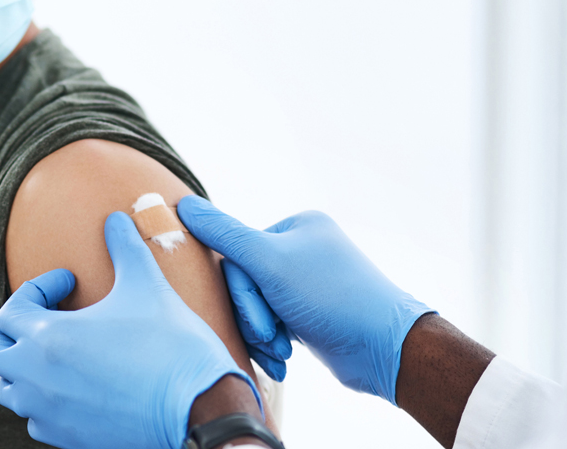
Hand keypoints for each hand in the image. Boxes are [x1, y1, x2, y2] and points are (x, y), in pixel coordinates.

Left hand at [0, 212, 260, 448]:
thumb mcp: (147, 284)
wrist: (200, 410)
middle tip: (46, 313)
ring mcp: (50, 413)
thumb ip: (124, 246)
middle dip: (11, 326)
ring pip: (9, 389)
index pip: (11, 307)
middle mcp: (36, 380)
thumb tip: (116, 217)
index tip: (69, 281)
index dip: (39, 286)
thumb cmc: (171, 346)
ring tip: (58, 348)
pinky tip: (76, 382)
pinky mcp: (68, 439)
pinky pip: (35, 419)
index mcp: (47, 339)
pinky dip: (43, 398)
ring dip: (22, 365)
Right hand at [178, 196, 434, 404]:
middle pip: (246, 283)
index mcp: (297, 227)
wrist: (383, 349)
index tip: (264, 317)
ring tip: (282, 353)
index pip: (239, 253)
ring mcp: (307, 284)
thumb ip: (223, 234)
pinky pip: (272, 325)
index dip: (243, 292)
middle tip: (273, 339)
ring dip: (263, 335)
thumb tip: (183, 204)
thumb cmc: (331, 298)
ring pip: (256, 308)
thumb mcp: (269, 262)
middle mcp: (303, 251)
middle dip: (255, 317)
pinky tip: (283, 362)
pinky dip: (273, 345)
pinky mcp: (310, 316)